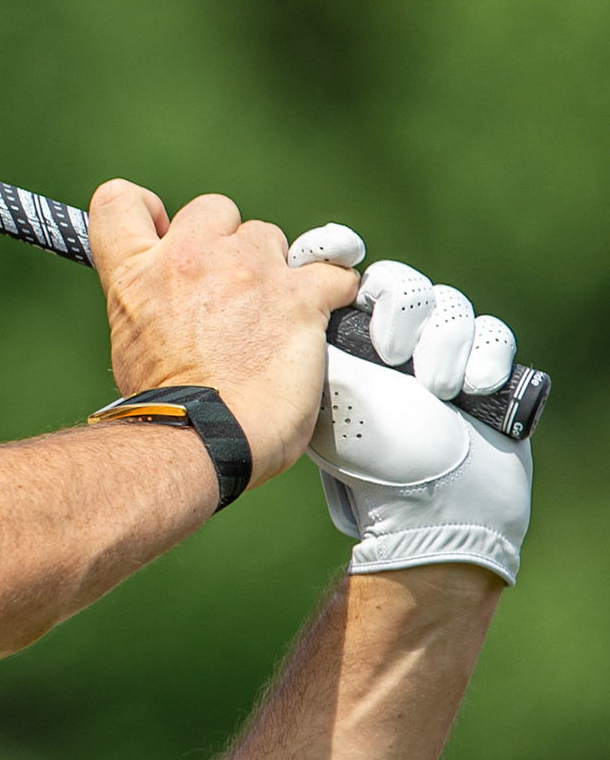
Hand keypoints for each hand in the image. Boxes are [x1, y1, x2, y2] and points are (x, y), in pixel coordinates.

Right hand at [89, 182, 358, 485]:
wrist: (202, 440)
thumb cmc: (165, 409)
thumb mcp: (132, 341)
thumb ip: (151, 303)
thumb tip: (174, 305)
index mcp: (134, 272)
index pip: (118, 199)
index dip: (148, 210)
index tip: (166, 233)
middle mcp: (187, 257)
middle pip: (214, 210)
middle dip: (227, 244)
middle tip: (231, 293)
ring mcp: (245, 270)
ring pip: (273, 239)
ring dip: (276, 272)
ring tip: (272, 321)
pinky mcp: (296, 295)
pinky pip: (332, 273)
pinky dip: (331, 294)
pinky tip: (319, 320)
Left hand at [288, 229, 532, 583]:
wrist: (428, 508)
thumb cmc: (364, 458)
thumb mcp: (317, 398)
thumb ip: (297, 346)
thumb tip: (267, 299)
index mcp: (339, 337)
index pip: (337, 273)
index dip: (337, 251)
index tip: (344, 252)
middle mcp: (388, 337)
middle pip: (399, 283)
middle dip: (399, 307)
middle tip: (390, 352)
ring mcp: (437, 351)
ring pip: (448, 304)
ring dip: (442, 340)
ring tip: (432, 386)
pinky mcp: (482, 367)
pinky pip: (491, 333)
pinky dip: (483, 355)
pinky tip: (468, 387)